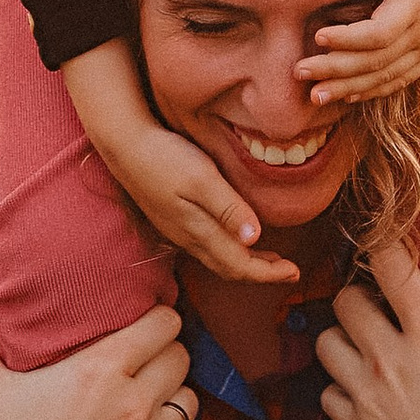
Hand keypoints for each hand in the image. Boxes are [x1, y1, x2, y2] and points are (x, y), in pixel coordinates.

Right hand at [0, 286, 211, 419]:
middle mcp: (131, 402)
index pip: (164, 322)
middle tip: (146, 361)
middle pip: (180, 356)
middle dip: (166, 354)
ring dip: (175, 397)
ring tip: (152, 400)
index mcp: (98, 367)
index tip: (143, 325)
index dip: (157, 319)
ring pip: (191, 400)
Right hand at [87, 107, 302, 286]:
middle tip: (288, 272)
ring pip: (217, 259)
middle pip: (229, 268)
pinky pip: (206, 247)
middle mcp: (188, 238)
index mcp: (199, 231)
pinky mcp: (172, 219)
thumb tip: (256, 239)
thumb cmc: (164, 157)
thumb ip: (229, 209)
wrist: (124, 145)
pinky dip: (229, 250)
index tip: (294, 273)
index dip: (269, 274)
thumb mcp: (202, 178)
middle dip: (261, 274)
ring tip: (269, 259)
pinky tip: (235, 237)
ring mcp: (178, 230)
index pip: (240, 266)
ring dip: (245, 263)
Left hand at [302, 0, 419, 104]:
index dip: (349, 40)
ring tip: (315, 95)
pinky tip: (348, 96)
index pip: (381, 34)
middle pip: (377, 61)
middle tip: (299, 72)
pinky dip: (372, 90)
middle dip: (337, 70)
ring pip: (385, 76)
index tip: (318, 37)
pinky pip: (399, 80)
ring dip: (349, 88)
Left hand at [315, 244, 419, 419]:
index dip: (382, 246)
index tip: (390, 247)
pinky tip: (364, 393)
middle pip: (344, 298)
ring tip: (365, 346)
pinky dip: (339, 390)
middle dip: (358, 295)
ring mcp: (370, 395)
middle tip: (379, 306)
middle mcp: (392, 357)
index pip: (388, 264)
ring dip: (341, 340)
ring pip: (325, 343)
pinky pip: (327, 395)